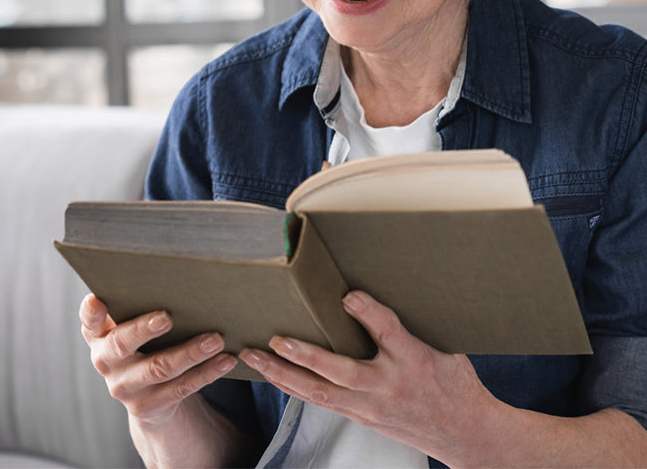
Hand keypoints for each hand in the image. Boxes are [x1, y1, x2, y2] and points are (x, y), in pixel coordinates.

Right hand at [80, 294, 237, 427]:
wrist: (147, 394)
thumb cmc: (144, 342)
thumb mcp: (132, 325)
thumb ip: (139, 304)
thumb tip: (176, 273)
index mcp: (98, 335)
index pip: (89, 321)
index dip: (91, 311)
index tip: (97, 299)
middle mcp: (105, 362)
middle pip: (122, 344)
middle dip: (144, 329)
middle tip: (168, 316)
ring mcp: (124, 388)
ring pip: (159, 368)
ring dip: (190, 352)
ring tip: (216, 338)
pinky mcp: (147, 407)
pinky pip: (181, 388)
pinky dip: (207, 372)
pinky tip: (225, 360)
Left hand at [239, 290, 496, 463]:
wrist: (467, 434)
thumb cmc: (454, 382)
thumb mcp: (443, 344)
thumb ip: (407, 319)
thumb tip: (369, 288)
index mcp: (415, 360)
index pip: (388, 330)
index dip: (367, 310)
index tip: (347, 294)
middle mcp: (389, 386)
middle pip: (341, 372)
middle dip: (305, 356)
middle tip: (275, 340)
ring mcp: (372, 408)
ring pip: (321, 394)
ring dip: (285, 376)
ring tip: (255, 357)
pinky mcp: (362, 418)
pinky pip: (322, 402)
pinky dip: (294, 389)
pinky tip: (274, 376)